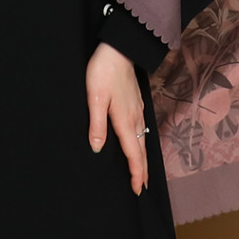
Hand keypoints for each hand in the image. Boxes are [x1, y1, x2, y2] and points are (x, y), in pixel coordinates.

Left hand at [85, 42, 147, 195]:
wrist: (117, 48)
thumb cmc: (103, 71)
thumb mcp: (95, 98)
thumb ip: (97, 124)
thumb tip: (98, 148)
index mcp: (124, 120)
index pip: (132, 153)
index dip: (136, 173)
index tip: (138, 189)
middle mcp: (134, 117)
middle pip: (141, 149)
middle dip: (142, 169)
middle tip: (143, 187)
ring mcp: (137, 108)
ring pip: (143, 138)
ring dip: (143, 156)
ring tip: (142, 170)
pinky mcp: (136, 100)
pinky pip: (141, 127)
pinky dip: (142, 141)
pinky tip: (139, 139)